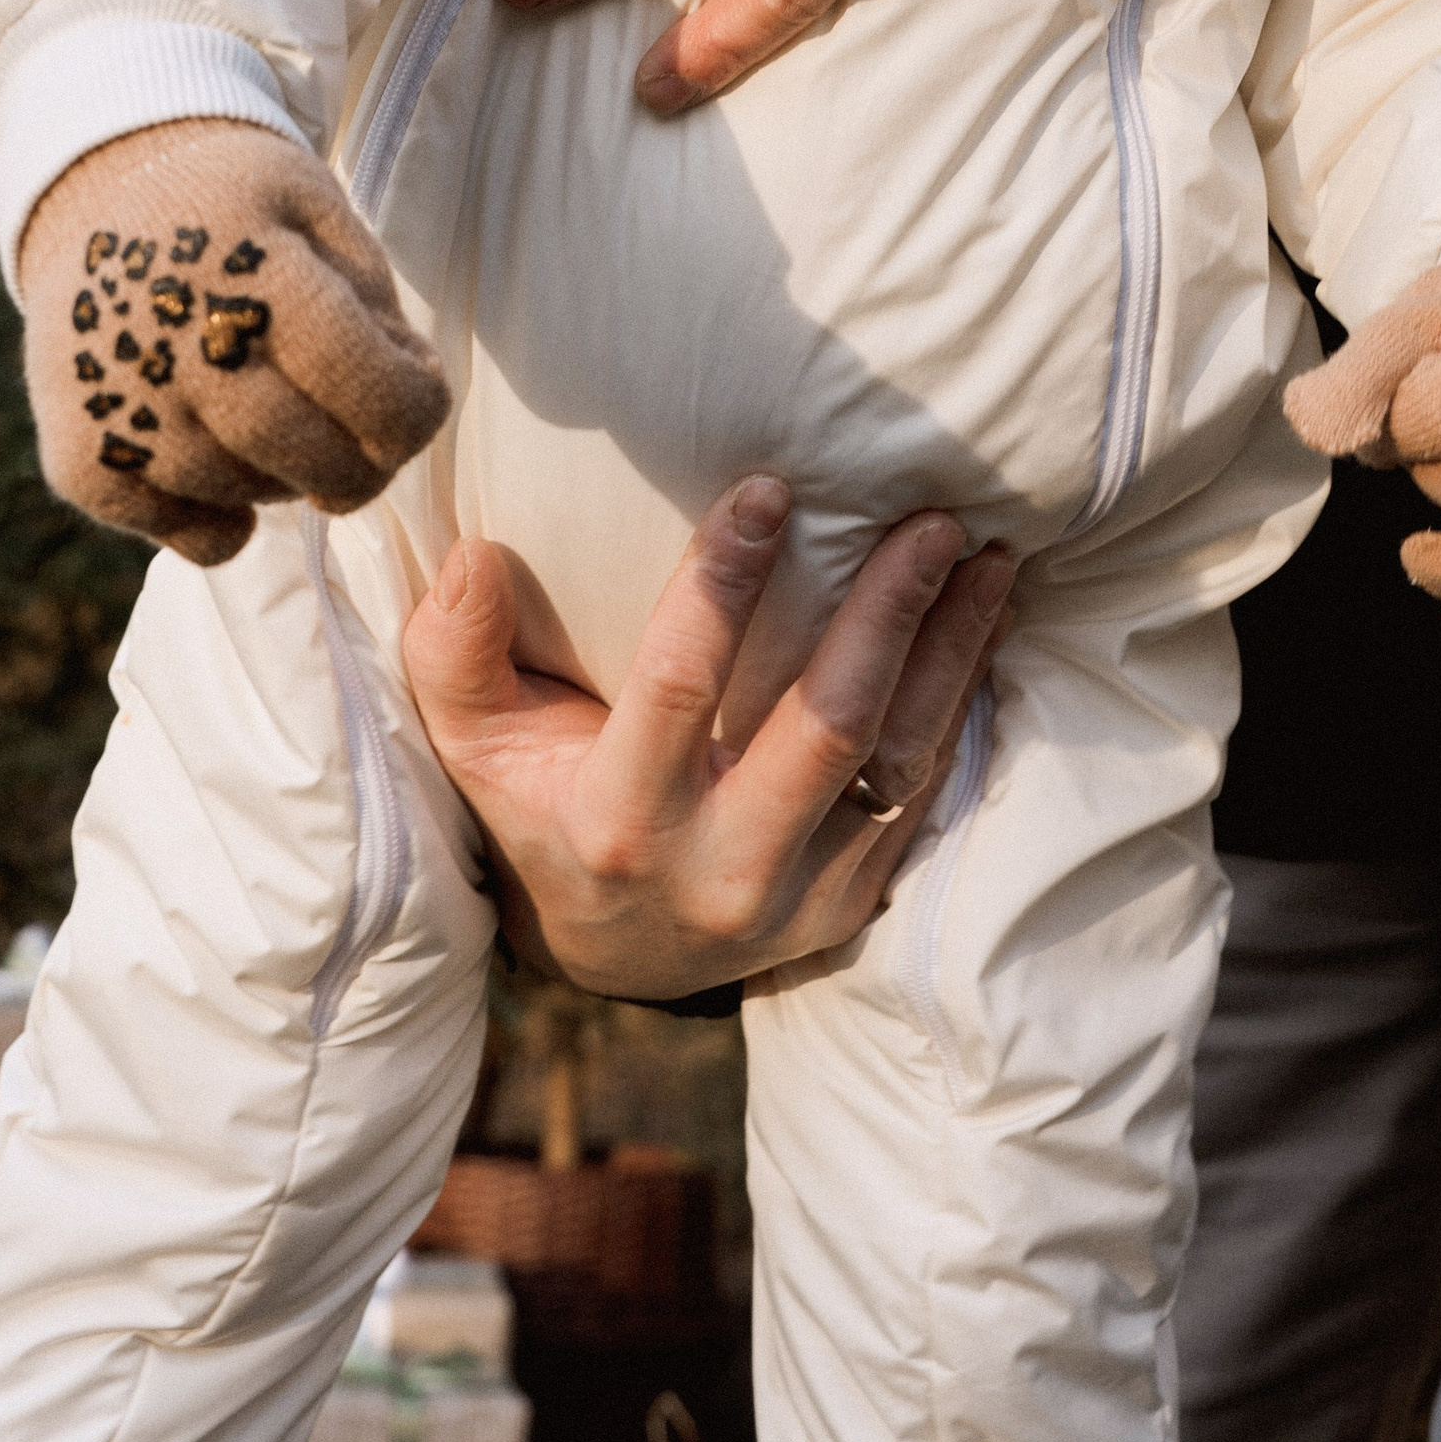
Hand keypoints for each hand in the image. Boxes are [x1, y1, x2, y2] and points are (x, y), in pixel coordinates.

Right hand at [20, 119, 449, 566]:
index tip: (419, 402)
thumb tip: (405, 406)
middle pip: (306, 452)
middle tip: (368, 445)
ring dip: (289, 480)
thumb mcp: (319, 211)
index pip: (358, 378)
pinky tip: (229, 472)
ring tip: (288, 429)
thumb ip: (373, 306)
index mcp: (250, 262)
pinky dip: (221, 522)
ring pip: (244, 494)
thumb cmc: (237, 207)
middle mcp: (174, 336)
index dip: (411, 412)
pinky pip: (179, 531)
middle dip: (361, 465)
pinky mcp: (75, 453)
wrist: (98, 192)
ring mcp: (116, 401)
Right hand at [402, 480, 1016, 997]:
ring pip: (898, 758)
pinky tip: (981, 618)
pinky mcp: (856, 899)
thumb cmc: (543, 808)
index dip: (724, 585)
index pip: (680, 687)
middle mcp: (719, 868)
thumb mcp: (477, 745)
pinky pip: (924, 789)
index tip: (770, 488)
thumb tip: (472, 557)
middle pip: (827, 724)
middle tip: (928, 518)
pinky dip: (958, 698)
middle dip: (886, 613)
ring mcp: (801, 895)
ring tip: (984, 555)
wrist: (618, 953)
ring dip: (950, 648)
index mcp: (619, 822)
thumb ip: (457, 654)